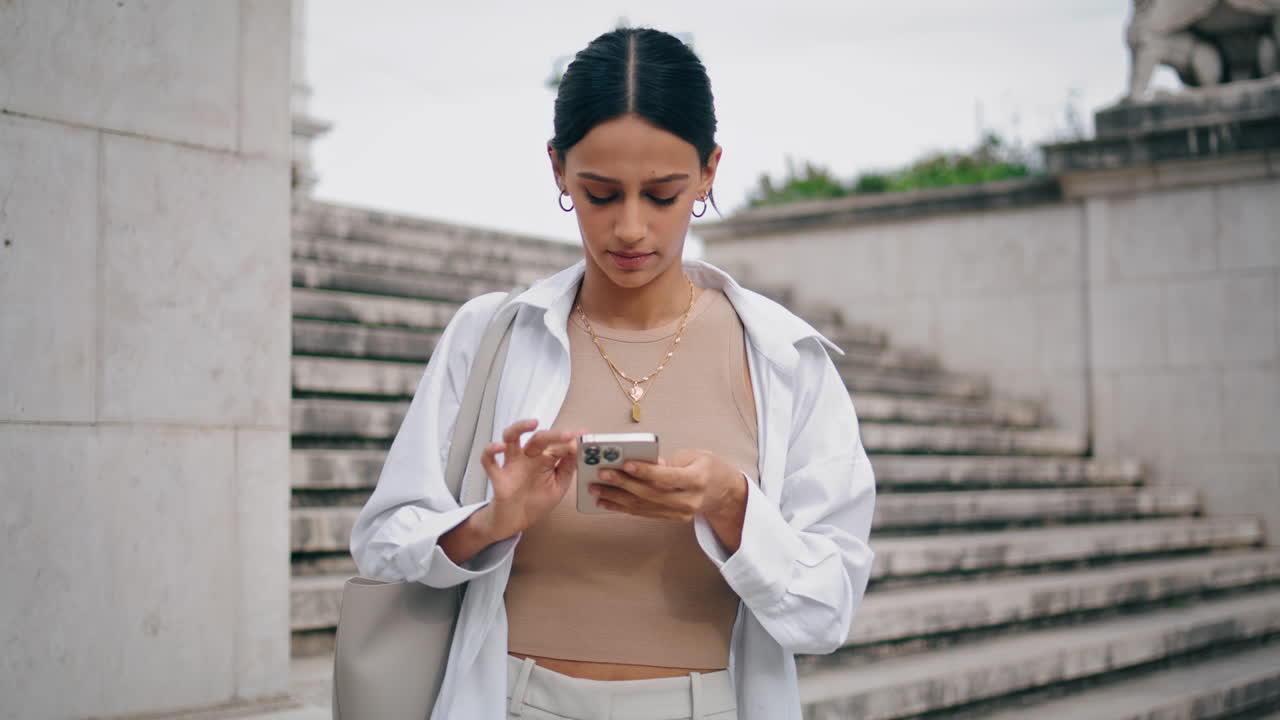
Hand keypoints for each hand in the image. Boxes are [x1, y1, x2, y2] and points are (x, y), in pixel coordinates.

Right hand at [473, 419, 579, 541]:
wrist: (516, 522)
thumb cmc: (536, 502)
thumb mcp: (559, 485)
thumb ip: (568, 468)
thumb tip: (578, 449)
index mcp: (544, 459)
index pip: (557, 444)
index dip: (571, 440)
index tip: (584, 435)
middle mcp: (528, 458)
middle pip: (538, 439)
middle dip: (554, 435)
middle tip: (569, 435)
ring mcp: (512, 464)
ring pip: (511, 437)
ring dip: (520, 427)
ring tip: (532, 424)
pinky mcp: (498, 476)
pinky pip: (488, 460)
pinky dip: (490, 451)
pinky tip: (499, 447)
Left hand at [590, 449, 747, 549]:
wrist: (724, 493)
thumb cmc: (708, 468)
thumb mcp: (696, 455)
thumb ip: (670, 460)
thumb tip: (642, 464)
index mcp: (697, 479)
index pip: (668, 477)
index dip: (646, 471)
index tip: (625, 464)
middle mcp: (688, 500)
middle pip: (651, 494)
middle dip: (623, 484)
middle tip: (602, 475)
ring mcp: (679, 513)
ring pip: (643, 507)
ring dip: (617, 498)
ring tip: (596, 489)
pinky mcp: (671, 518)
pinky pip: (644, 513)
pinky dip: (623, 508)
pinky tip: (606, 502)